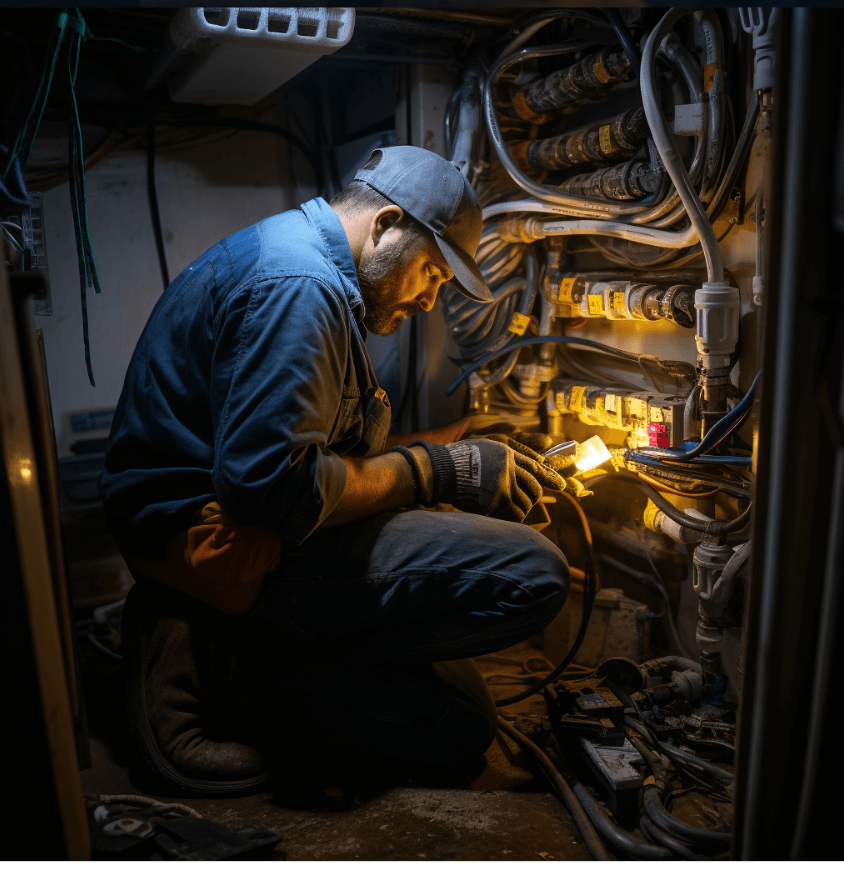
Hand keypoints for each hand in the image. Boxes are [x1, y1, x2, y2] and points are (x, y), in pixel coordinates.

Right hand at [410, 437, 565, 522]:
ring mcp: (501, 487)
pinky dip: (513, 518)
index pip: (535, 467)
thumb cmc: (461, 458)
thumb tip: (529, 464)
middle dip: (533, 497)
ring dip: (521, 508)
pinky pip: (514, 516)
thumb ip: (508, 455)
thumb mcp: (486, 447)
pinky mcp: (493, 503)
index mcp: (507, 454)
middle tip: (527, 500)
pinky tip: (504, 515)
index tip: (562, 485)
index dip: (550, 477)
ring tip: (508, 507)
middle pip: (534, 489)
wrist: (441, 471)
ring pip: (526, 504)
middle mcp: (508, 470)